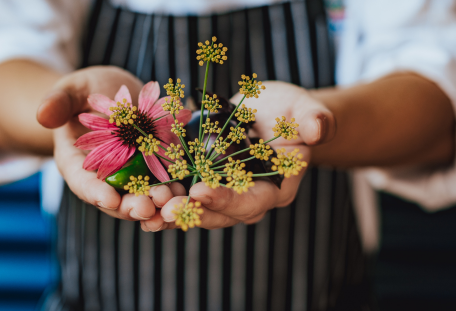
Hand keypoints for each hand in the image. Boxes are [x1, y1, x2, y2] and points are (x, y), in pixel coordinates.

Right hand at [37, 65, 178, 220]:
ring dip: (159, 203)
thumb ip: (59, 102)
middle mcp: (105, 176)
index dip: (94, 192)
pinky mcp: (155, 167)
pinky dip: (177, 189)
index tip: (108, 199)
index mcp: (77, 163)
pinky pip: (167, 182)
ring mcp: (131, 175)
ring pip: (144, 196)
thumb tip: (43, 115)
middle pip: (116, 198)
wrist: (114, 94)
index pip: (82, 182)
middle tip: (147, 208)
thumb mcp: (71, 90)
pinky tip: (192, 191)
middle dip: (132, 205)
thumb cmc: (86, 92)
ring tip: (174, 201)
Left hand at [147, 81, 334, 229]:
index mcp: (276, 190)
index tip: (201, 191)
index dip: (227, 199)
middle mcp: (248, 201)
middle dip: (193, 213)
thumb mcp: (303, 109)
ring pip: (197, 212)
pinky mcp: (204, 185)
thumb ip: (314, 118)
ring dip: (171, 214)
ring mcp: (224, 196)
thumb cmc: (289, 112)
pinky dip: (162, 201)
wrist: (268, 115)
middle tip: (165, 209)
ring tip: (145, 211)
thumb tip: (318, 129)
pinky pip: (182, 199)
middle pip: (220, 215)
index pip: (252, 202)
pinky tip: (139, 202)